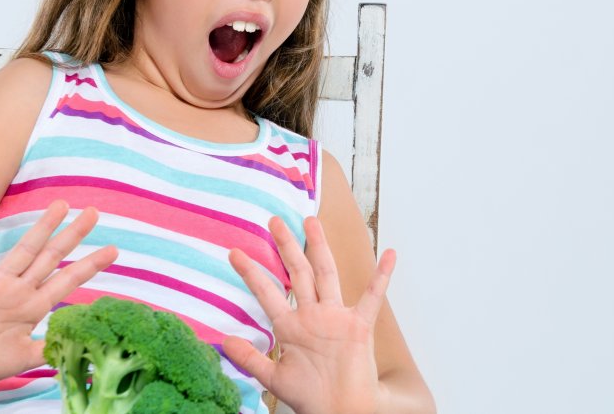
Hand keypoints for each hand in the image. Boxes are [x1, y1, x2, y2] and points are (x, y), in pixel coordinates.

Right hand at [0, 200, 116, 383]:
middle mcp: (19, 289)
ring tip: (60, 204)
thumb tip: (77, 349)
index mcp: (33, 306)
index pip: (68, 280)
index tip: (114, 250)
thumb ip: (48, 351)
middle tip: (94, 212)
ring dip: (41, 227)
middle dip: (73, 235)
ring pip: (23, 249)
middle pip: (52, 256)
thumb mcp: (23, 358)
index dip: (90, 265)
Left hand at [223, 216, 394, 413]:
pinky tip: (389, 255)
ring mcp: (336, 318)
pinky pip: (372, 297)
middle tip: (274, 220)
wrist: (340, 412)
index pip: (267, 292)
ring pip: (326, 274)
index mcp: (291, 326)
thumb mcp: (273, 377)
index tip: (233, 253)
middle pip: (298, 272)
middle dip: (286, 246)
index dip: (251, 273)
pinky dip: (382, 276)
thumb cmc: (310, 397)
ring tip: (312, 221)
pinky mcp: (359, 326)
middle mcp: (313, 315)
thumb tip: (224, 341)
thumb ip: (250, 358)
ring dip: (320, 247)